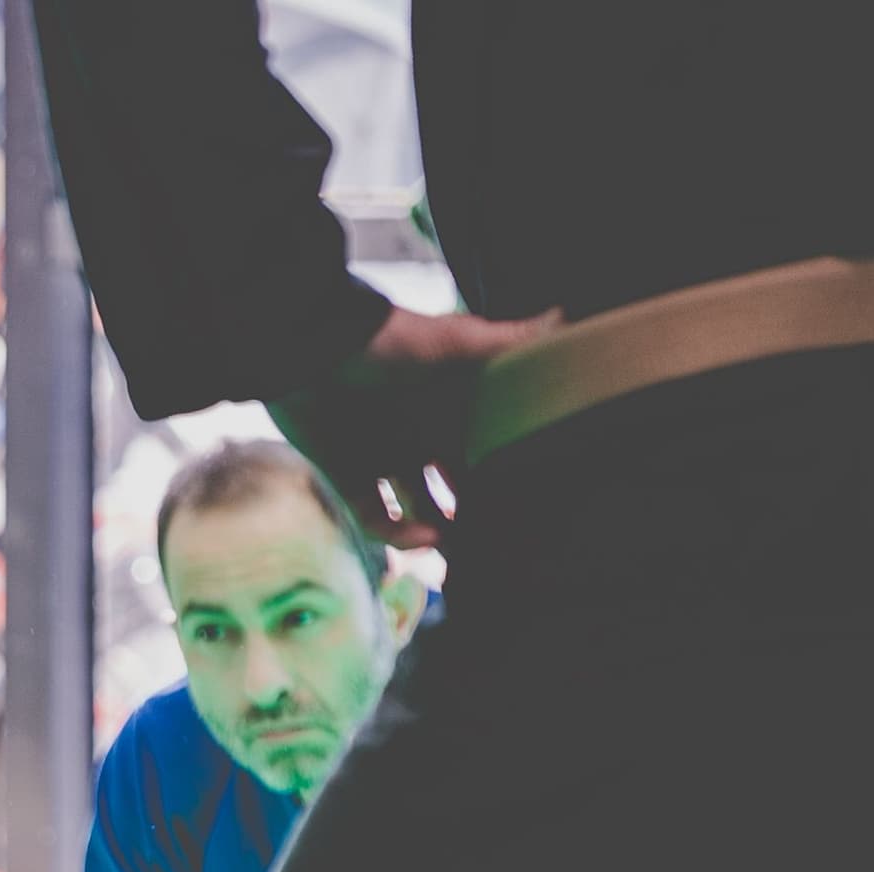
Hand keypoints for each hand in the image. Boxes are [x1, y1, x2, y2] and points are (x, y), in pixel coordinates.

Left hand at [267, 302, 558, 544]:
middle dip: (476, 514)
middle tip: (501, 540)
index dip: (507, 471)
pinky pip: (376, 520)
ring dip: (440, 534)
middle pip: (456, 487)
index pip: (488, 447)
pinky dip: (397, 535)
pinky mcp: (348, 478)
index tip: (535, 495)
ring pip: (420, 510)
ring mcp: (384, 459)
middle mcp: (421, 437)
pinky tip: (424, 538)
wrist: (310, 350)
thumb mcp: (453, 341)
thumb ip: (506, 341)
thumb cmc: (387, 338)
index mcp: (451, 407)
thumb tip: (563, 319)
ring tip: (463, 550)